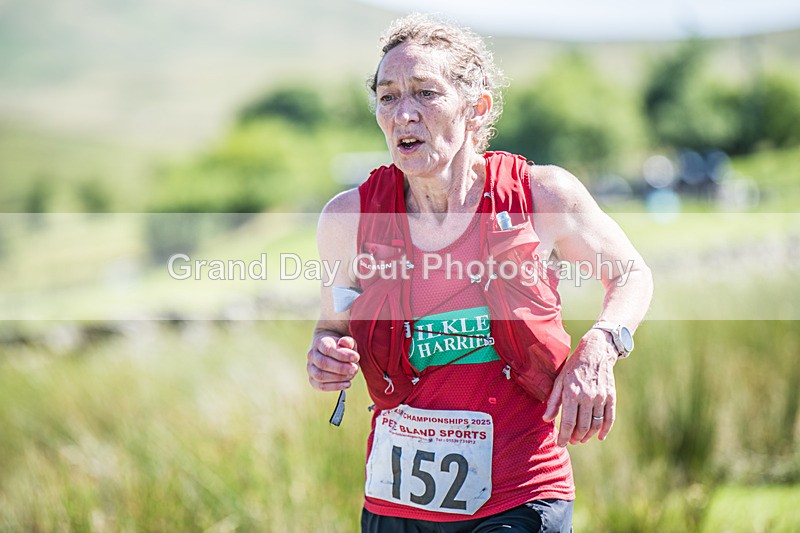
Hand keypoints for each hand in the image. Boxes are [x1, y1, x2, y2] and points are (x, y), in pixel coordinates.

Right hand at [306, 335, 359, 391]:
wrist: (330, 351)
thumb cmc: (341, 346)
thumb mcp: (347, 341)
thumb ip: (348, 341)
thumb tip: (346, 343)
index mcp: (319, 342)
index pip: (327, 349)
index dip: (342, 354)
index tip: (356, 358)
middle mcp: (312, 355)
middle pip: (323, 363)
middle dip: (340, 368)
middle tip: (354, 369)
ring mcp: (311, 368)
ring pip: (320, 376)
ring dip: (338, 378)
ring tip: (351, 375)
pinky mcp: (313, 380)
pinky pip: (321, 386)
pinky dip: (335, 386)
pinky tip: (347, 384)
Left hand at [543, 328, 617, 445]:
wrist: (595, 352)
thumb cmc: (573, 368)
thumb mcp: (559, 381)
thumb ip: (553, 401)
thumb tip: (546, 419)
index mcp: (572, 393)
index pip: (568, 422)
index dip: (563, 436)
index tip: (560, 443)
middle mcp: (587, 397)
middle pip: (582, 426)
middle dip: (575, 438)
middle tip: (571, 441)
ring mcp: (600, 397)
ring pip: (595, 424)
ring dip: (588, 435)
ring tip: (581, 439)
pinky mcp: (610, 396)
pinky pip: (609, 418)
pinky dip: (605, 429)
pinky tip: (600, 436)